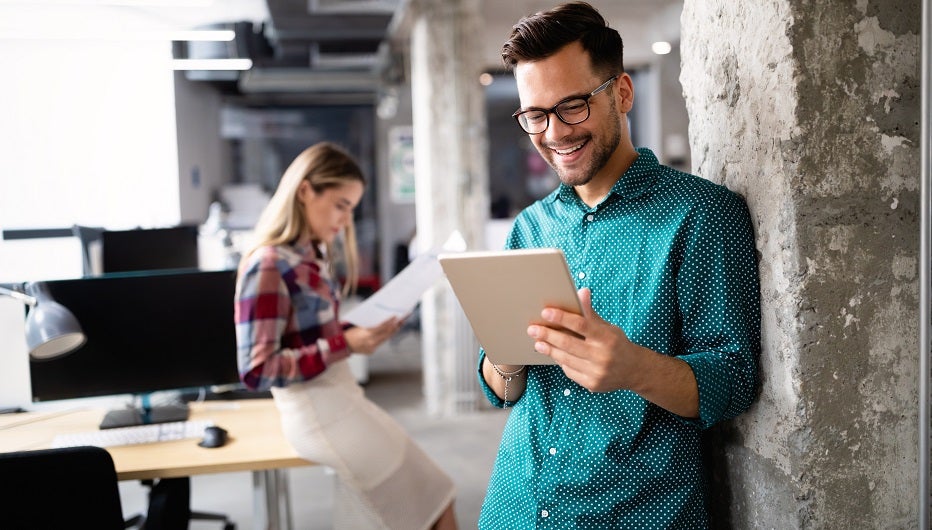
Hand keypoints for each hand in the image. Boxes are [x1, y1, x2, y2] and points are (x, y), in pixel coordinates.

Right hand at [345, 316, 403, 353]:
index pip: (382, 327)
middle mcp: (370, 342)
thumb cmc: (349, 333)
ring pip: (385, 339)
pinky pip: (379, 343)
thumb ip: (371, 325)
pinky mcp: (371, 351)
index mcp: (367, 334)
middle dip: (395, 327)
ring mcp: (371, 348)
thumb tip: (382, 321)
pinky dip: (384, 338)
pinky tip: (389, 333)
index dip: (390, 322)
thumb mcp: (359, 326)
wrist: (342, 346)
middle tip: (402, 320)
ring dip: (392, 332)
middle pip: (386, 334)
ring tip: (398, 326)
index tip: (396, 317)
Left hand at [527, 288, 698, 416]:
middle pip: (568, 344)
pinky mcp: (592, 384)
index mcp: (607, 337)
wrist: (634, 371)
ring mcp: (597, 372)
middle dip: (547, 335)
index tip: (545, 312)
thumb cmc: (617, 344)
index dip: (561, 318)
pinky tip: (553, 353)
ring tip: (537, 341)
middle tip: (532, 329)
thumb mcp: (608, 327)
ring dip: (548, 349)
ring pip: (565, 359)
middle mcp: (602, 356)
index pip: (581, 325)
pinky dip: (560, 361)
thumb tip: (582, 291)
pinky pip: (569, 371)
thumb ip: (591, 313)